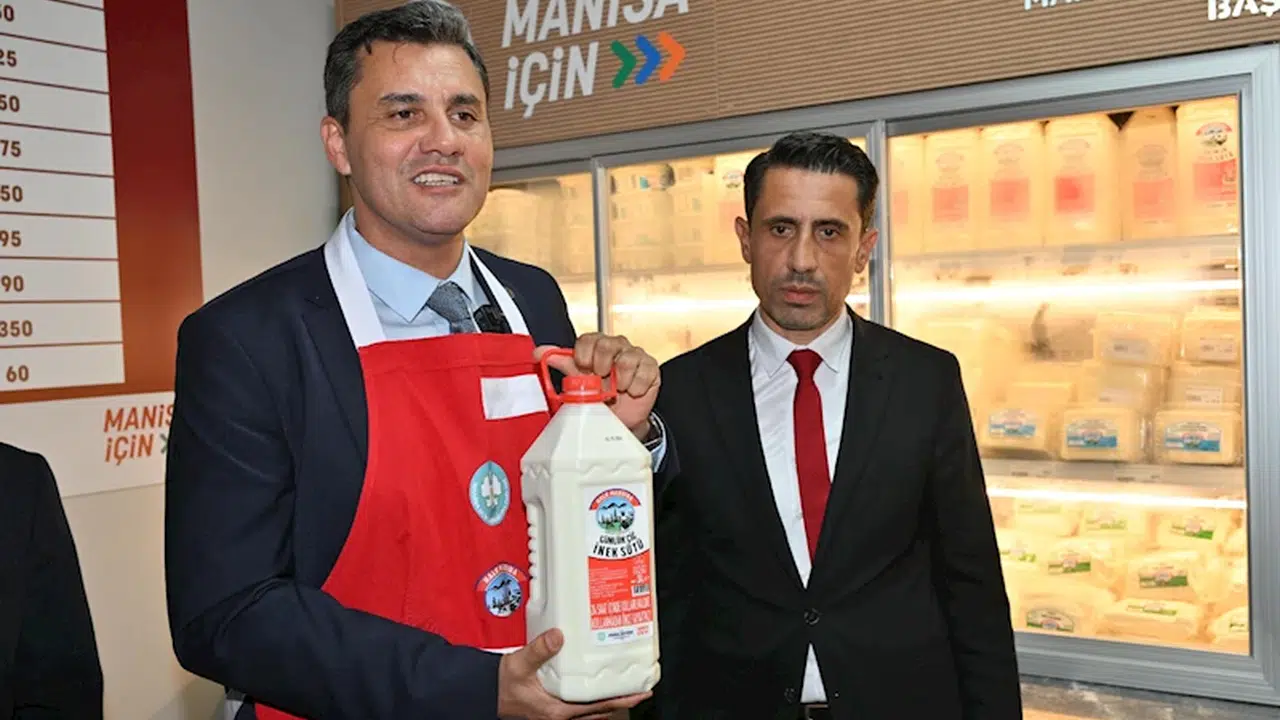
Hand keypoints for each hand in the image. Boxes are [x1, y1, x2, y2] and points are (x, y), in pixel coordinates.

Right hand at [497, 629, 650, 719]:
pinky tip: (595, 685)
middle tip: (640, 688)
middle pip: (600, 710)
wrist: (484, 693)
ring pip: (591, 709)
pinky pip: (579, 704)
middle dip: (621, 699)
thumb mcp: (519, 665)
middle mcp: (561, 715)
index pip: (599, 706)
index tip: (641, 693)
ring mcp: (557, 712)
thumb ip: (539, 651)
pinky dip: (591, 696)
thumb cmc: (501, 685)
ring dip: (607, 699)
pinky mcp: (552, 706)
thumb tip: (559, 636)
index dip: (622, 699)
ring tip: (623, 685)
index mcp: (558, 710)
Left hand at [535, 333, 659, 438]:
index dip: (584, 354)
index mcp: (596, 345)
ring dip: (621, 380)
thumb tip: (538, 352)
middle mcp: (616, 346)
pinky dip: (637, 386)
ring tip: (617, 390)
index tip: (583, 367)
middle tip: (601, 380)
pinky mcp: (651, 367)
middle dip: (602, 366)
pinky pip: (646, 371)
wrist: (620, 417)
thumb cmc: (599, 394)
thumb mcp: (578, 379)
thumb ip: (561, 362)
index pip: (588, 339)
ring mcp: (635, 355)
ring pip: (628, 359)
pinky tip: (632, 392)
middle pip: (608, 344)